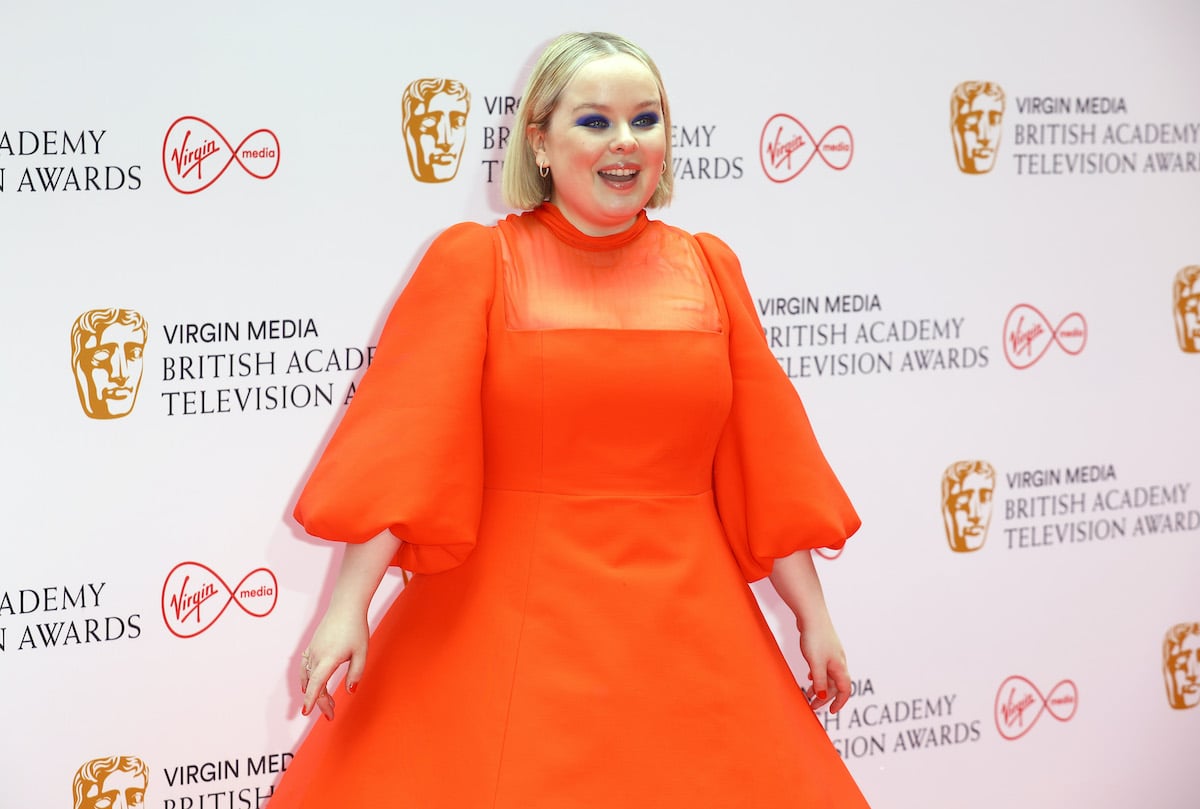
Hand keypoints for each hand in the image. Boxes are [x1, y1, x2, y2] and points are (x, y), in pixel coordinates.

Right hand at [299, 604, 367, 720]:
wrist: (345, 606)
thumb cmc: (356, 628)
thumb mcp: (361, 652)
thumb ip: (356, 673)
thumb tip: (350, 691)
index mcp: (329, 658)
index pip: (317, 684)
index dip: (312, 699)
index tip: (306, 712)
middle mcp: (317, 655)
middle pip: (313, 684)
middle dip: (320, 701)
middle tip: (331, 714)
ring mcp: (312, 650)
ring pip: (307, 677)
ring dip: (314, 691)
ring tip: (326, 702)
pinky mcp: (312, 646)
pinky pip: (304, 667)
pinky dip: (306, 679)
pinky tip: (310, 685)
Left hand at [798, 615, 850, 713]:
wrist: (811, 614)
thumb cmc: (815, 638)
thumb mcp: (816, 663)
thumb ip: (819, 681)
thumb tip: (822, 696)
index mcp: (840, 666)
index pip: (845, 690)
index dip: (839, 702)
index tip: (830, 712)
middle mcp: (838, 661)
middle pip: (836, 685)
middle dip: (825, 697)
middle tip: (813, 706)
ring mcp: (832, 654)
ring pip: (829, 675)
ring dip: (820, 686)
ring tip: (808, 694)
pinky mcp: (824, 648)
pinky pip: (823, 667)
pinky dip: (818, 675)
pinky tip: (809, 676)